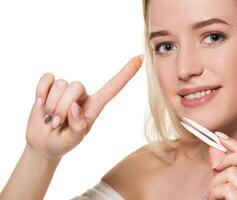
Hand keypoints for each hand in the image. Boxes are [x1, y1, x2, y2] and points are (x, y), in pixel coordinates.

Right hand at [25, 55, 142, 160]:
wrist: (43, 143)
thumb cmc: (63, 142)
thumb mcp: (73, 141)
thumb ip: (77, 127)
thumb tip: (75, 107)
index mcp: (94, 107)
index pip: (112, 88)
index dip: (126, 74)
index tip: (140, 59)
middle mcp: (82, 95)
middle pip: (77, 86)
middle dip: (62, 107)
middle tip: (57, 124)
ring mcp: (66, 90)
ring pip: (61, 84)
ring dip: (50, 105)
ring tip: (50, 119)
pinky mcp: (50, 86)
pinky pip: (47, 78)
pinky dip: (40, 92)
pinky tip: (40, 104)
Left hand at [206, 132, 236, 199]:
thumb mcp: (222, 187)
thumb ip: (220, 170)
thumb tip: (215, 147)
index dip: (235, 144)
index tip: (219, 136)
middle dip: (229, 158)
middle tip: (215, 167)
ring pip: (233, 173)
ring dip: (215, 182)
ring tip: (209, 194)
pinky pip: (227, 188)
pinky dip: (213, 192)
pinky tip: (211, 199)